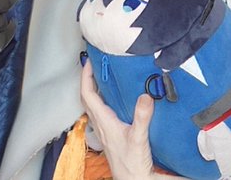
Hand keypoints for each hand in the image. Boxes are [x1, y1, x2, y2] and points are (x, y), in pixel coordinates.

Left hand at [80, 61, 185, 179]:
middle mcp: (100, 123)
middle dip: (87, 79)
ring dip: (93, 89)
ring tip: (102, 76)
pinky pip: (99, 111)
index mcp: (103, 121)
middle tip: (94, 65)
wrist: (132, 179)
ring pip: (91, 104)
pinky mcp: (109, 132)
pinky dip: (101, 99)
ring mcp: (103, 128)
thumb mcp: (139, 138)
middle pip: (86, 96)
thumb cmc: (132, 163)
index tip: (89, 62)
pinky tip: (112, 98)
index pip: (87, 94)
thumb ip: (142, 117)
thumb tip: (145, 96)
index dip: (85, 76)